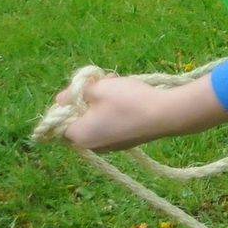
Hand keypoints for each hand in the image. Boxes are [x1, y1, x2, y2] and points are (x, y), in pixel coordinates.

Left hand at [56, 73, 227, 152]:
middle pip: (80, 119)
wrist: (166, 114)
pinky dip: (114, 111)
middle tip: (99, 81)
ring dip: (101, 102)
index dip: (67, 101)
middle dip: (86, 99)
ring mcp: (112, 146)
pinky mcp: (127, 141)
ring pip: (97, 120)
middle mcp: (93, 145)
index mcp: (80, 136)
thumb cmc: (127, 101)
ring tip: (115, 82)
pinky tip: (127, 95)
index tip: (80, 87)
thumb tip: (60, 99)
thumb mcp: (98, 89)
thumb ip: (76, 93)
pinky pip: (112, 125)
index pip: (60, 120)